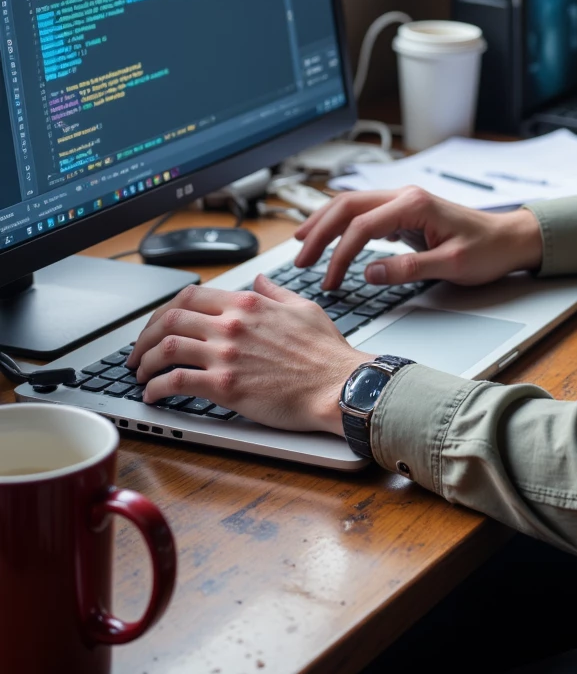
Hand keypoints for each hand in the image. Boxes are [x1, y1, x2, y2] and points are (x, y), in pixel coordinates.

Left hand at [127, 277, 359, 433]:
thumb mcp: (304, 308)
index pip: (191, 296)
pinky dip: (157, 387)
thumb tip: (259, 279)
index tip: (159, 325)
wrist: (339, 386)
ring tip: (140, 372)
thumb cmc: (326, 354)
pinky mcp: (225, 385)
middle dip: (146, 335)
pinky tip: (153, 394)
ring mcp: (226, 354)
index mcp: (248, 303)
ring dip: (145, 361)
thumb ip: (275, 291)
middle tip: (140, 351)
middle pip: (170, 319)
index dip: (165, 310)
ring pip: (166, 348)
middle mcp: (232, 324)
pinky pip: (176, 381)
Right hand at [294, 188, 542, 290]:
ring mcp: (404, 201)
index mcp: (414, 204)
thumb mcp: (451, 265)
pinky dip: (342, 225)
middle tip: (300, 260)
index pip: (362, 226)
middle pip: (347, 206)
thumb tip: (368, 273)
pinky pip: (364, 213)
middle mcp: (405, 196)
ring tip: (301, 244)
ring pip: (352, 205)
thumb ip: (408, 269)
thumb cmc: (488, 249)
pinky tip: (330, 237)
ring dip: (325, 223)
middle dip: (319, 232)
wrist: (510, 239)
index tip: (330, 280)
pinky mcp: (405, 212)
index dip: (339, 255)